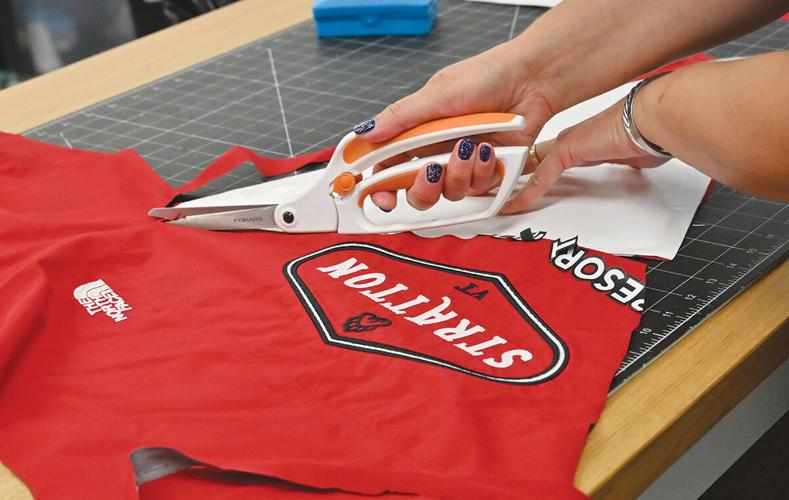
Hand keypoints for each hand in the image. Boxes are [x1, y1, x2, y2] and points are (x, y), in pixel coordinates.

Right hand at [352, 42, 554, 210]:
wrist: (531, 80)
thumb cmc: (486, 77)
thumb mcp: (437, 94)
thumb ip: (401, 118)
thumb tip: (367, 133)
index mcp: (416, 133)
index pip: (387, 167)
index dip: (380, 187)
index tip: (381, 198)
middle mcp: (436, 151)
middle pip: (416, 191)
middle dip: (423, 188)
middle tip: (432, 171)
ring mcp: (461, 164)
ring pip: (449, 194)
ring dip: (459, 173)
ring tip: (471, 145)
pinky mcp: (486, 171)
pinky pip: (478, 189)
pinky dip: (482, 170)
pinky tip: (488, 148)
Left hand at [502, 97, 668, 213]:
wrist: (653, 121)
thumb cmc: (649, 134)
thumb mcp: (632, 157)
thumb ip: (625, 162)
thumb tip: (633, 164)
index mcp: (581, 143)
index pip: (547, 159)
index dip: (531, 172)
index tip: (519, 182)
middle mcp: (568, 141)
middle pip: (530, 161)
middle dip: (509, 174)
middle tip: (489, 188)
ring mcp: (565, 145)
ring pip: (528, 167)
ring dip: (510, 184)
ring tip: (490, 199)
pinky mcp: (568, 151)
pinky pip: (542, 177)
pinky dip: (526, 193)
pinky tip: (512, 206)